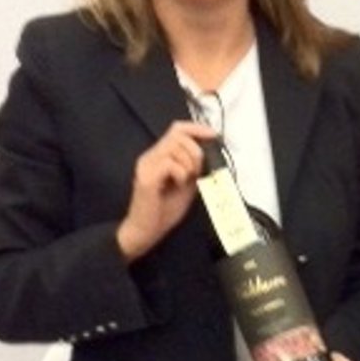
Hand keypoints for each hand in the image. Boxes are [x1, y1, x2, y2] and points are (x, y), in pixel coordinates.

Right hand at [116, 120, 216, 261]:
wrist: (146, 231)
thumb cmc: (165, 210)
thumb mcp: (187, 184)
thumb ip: (195, 167)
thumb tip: (210, 152)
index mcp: (159, 156)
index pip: (177, 129)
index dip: (197, 128)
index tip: (213, 135)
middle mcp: (150, 156)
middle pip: (177, 134)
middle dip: (195, 151)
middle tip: (195, 172)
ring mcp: (146, 165)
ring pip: (175, 147)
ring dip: (189, 164)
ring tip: (185, 181)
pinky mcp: (146, 177)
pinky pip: (170, 164)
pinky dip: (180, 174)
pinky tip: (177, 186)